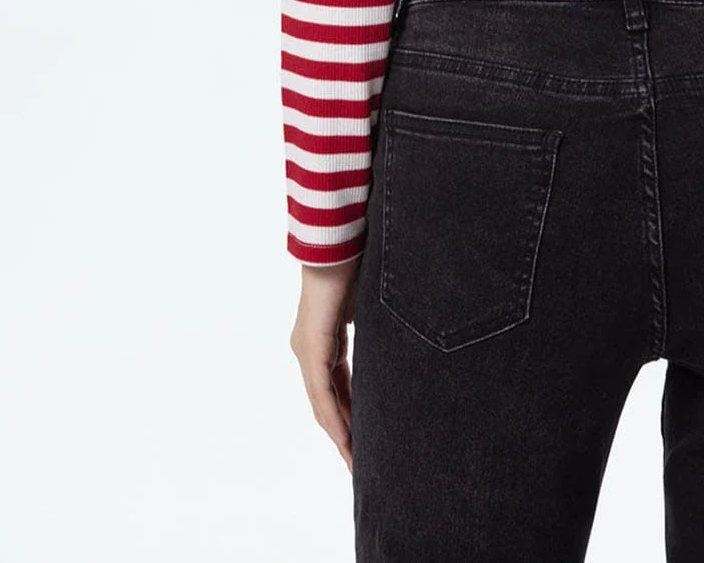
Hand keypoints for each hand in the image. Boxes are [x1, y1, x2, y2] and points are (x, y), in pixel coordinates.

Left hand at [289, 258, 362, 466]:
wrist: (340, 240)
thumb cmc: (359, 264)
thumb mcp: (371, 311)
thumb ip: (376, 333)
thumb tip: (397, 346)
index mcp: (322, 340)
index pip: (335, 390)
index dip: (348, 417)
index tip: (363, 442)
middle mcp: (308, 349)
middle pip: (326, 403)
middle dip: (344, 434)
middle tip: (359, 463)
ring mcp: (307, 349)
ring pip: (323, 402)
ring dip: (340, 433)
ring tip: (355, 460)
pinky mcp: (312, 346)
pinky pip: (323, 392)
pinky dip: (335, 416)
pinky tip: (347, 438)